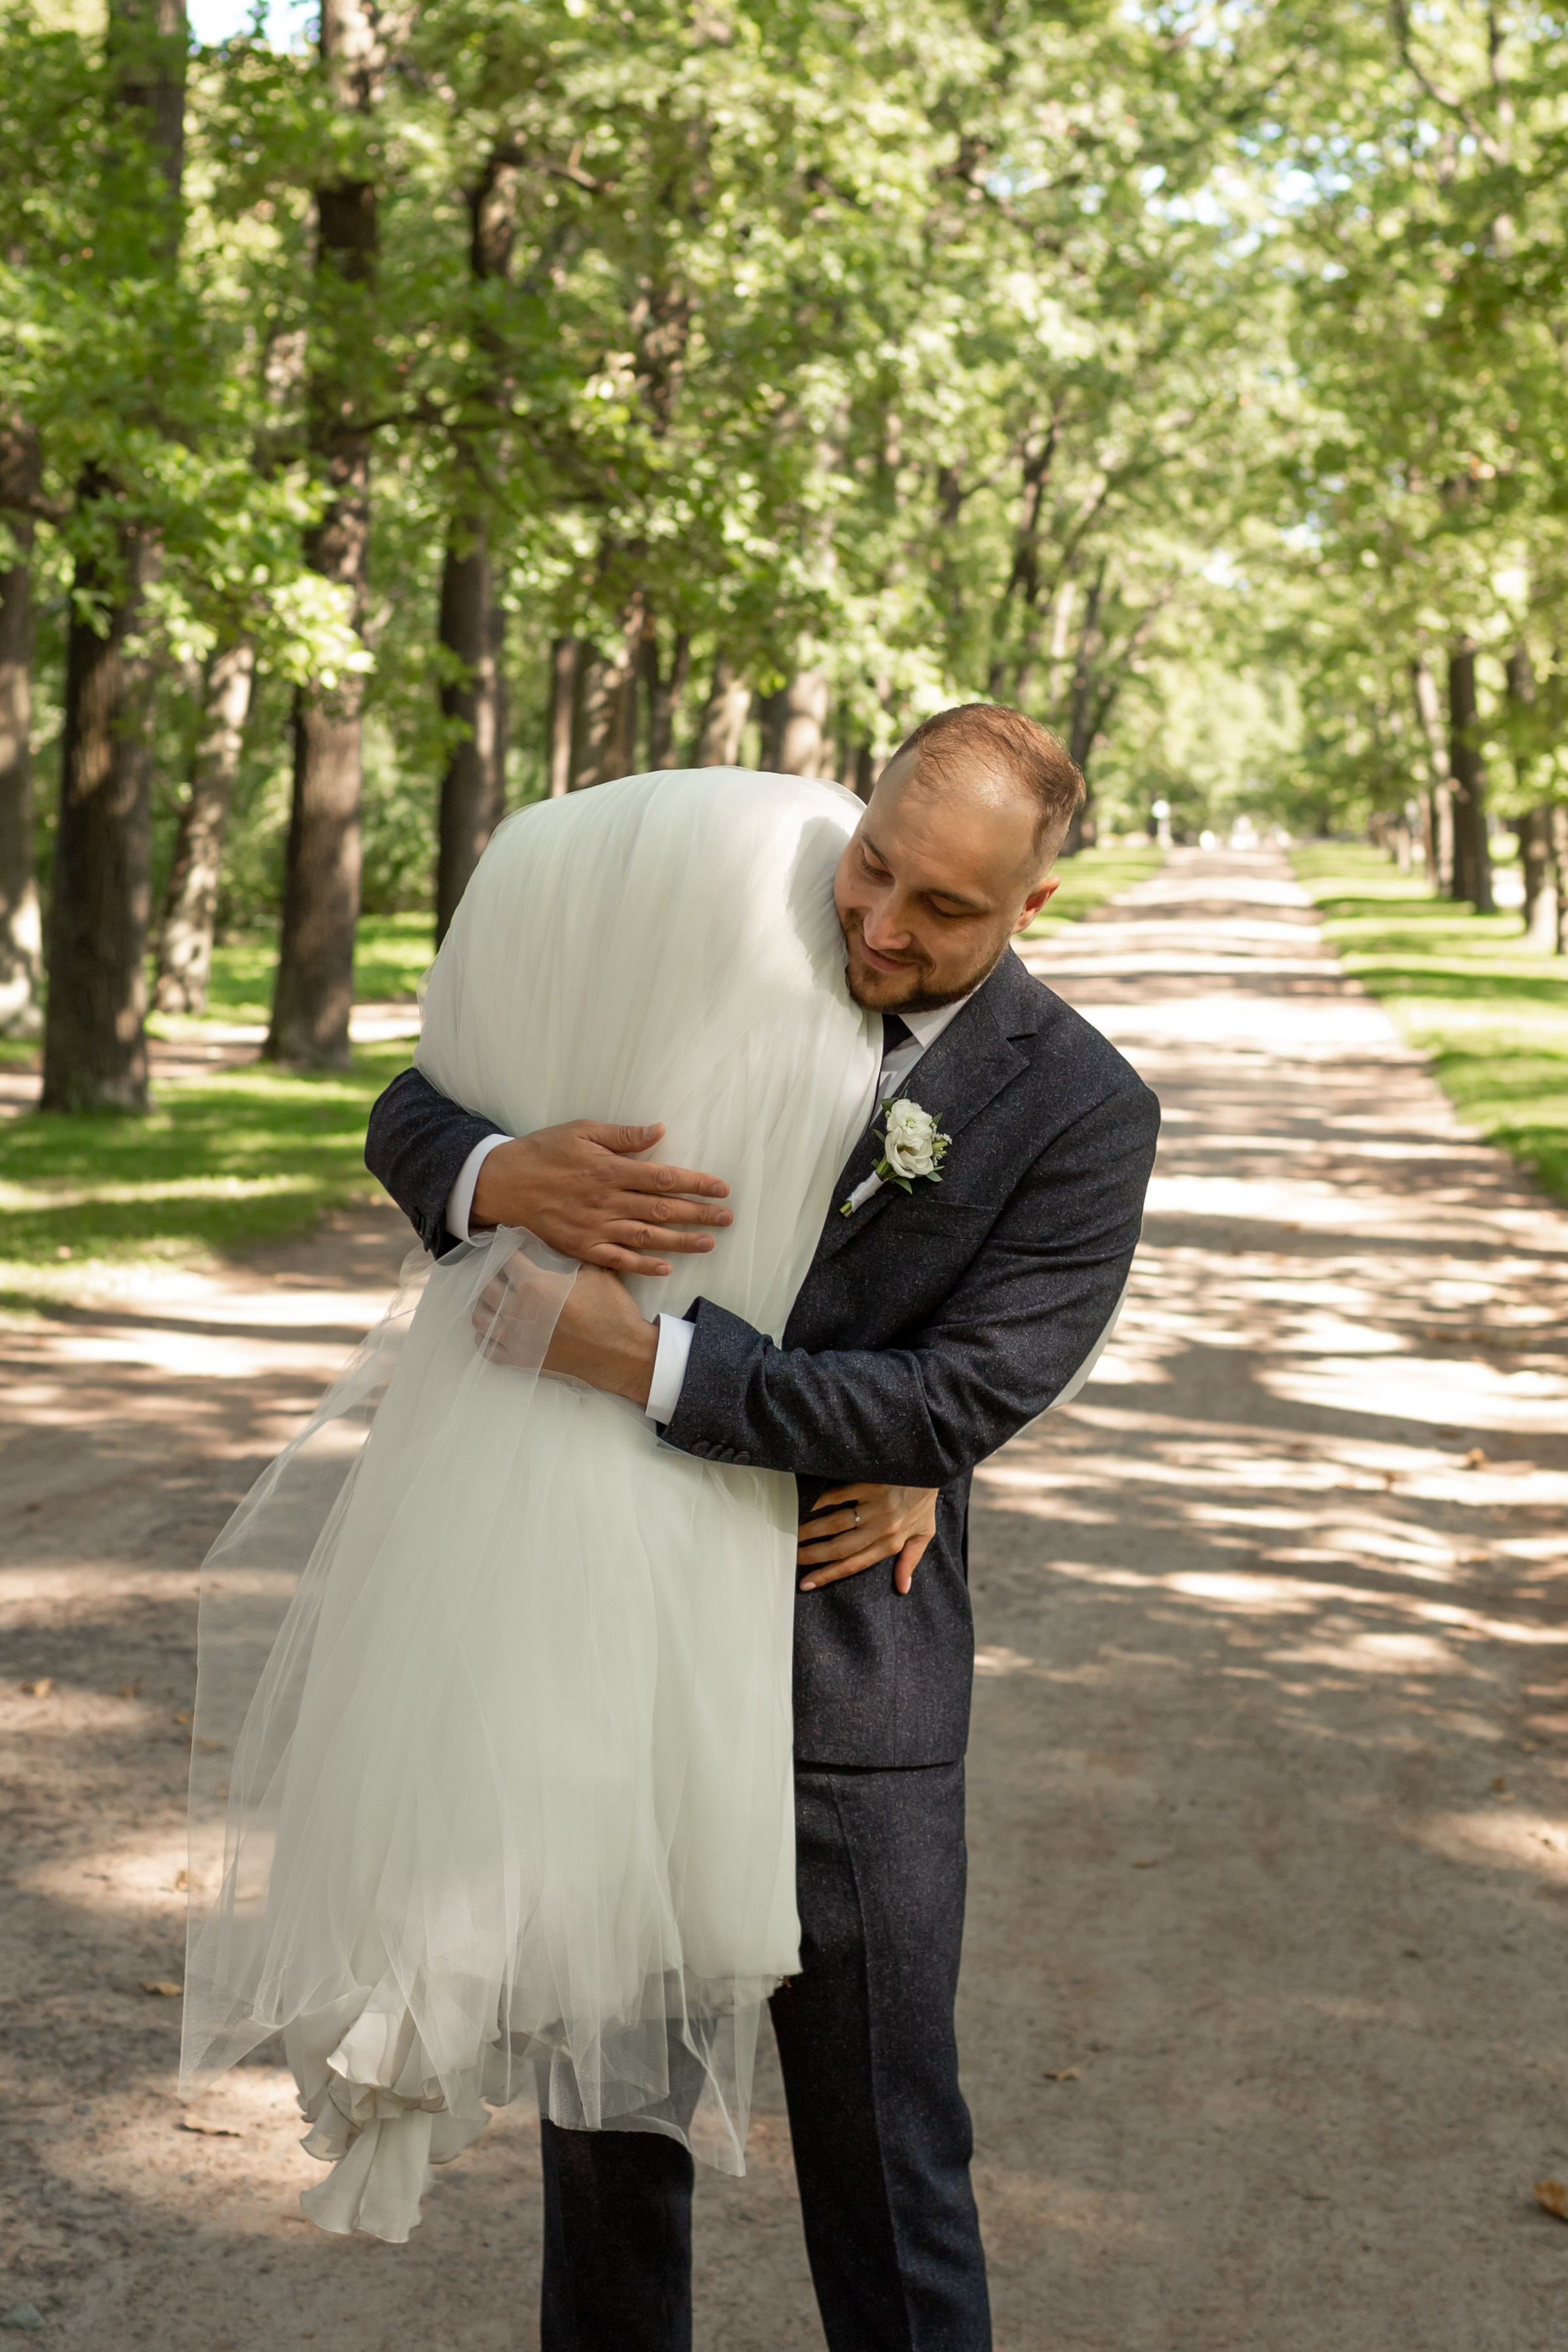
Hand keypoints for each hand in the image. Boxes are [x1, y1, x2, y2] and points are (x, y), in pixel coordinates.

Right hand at [471, 1121, 731, 1276]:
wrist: (502, 1183)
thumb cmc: (543, 1151)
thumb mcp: (581, 1131)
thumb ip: (623, 1135)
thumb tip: (660, 1131)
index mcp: (609, 1169)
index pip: (664, 1178)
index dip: (696, 1184)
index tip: (722, 1188)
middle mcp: (606, 1201)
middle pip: (662, 1209)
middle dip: (699, 1214)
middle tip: (727, 1218)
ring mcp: (594, 1227)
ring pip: (646, 1237)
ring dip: (680, 1241)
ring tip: (709, 1243)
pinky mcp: (581, 1247)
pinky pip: (618, 1259)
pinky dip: (643, 1265)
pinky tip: (666, 1267)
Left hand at [475, 1257, 658, 1407]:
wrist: (621, 1354)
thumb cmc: (612, 1312)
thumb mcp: (597, 1273)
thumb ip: (574, 1255)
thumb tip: (565, 1240)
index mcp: (535, 1286)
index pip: (506, 1260)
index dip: (508, 1250)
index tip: (511, 1249)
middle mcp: (519, 1312)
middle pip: (487, 1286)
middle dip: (494, 1276)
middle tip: (504, 1273)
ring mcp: (516, 1339)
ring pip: (480, 1317)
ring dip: (484, 1304)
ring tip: (495, 1298)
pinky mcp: (520, 1360)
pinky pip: (487, 1347)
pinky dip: (486, 1335)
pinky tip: (496, 1327)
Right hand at [796, 1483, 938, 1596]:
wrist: (932, 1466)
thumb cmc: (925, 1500)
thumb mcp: (924, 1533)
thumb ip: (911, 1560)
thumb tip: (903, 1588)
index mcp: (892, 1543)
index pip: (854, 1565)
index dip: (828, 1576)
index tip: (806, 1583)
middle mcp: (883, 1528)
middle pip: (840, 1548)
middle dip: (812, 1555)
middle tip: (792, 1557)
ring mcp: (876, 1505)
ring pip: (836, 1523)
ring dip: (811, 1531)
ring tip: (793, 1535)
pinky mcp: (871, 1484)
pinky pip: (839, 1495)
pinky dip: (821, 1501)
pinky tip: (805, 1507)